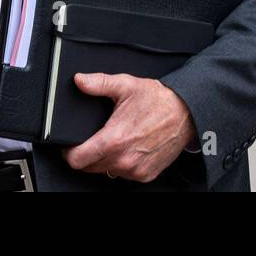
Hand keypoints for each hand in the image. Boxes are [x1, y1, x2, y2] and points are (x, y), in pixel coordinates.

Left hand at [60, 73, 197, 181]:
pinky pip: (124, 174)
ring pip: (107, 171)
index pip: (77, 160)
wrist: (186, 113)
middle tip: (96, 137)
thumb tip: (79, 81)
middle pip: (90, 167)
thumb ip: (98, 83)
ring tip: (117, 139)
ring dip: (106, 159)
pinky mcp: (146, 175)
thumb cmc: (158, 100)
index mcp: (114, 140)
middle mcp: (124, 159)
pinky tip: (130, 147)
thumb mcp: (125, 85)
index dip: (69, 152)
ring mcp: (135, 170)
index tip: (70, 146)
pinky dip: (123, 164)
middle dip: (87, 154)